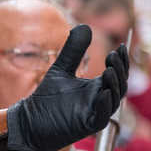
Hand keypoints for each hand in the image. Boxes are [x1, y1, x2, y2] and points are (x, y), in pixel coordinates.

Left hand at [5, 26, 127, 150]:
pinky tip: (103, 91)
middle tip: (114, 55)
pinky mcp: (88, 125)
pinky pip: (102, 116)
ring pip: (113, 99)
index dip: (120, 61)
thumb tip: (84, 25)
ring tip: (109, 69)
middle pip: (119, 84)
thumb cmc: (46, 99)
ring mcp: (95, 113)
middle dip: (119, 70)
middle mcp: (99, 100)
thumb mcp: (61, 70)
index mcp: (96, 87)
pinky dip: (104, 104)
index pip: (116, 72)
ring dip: (114, 84)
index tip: (120, 46)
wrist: (29, 122)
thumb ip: (73, 50)